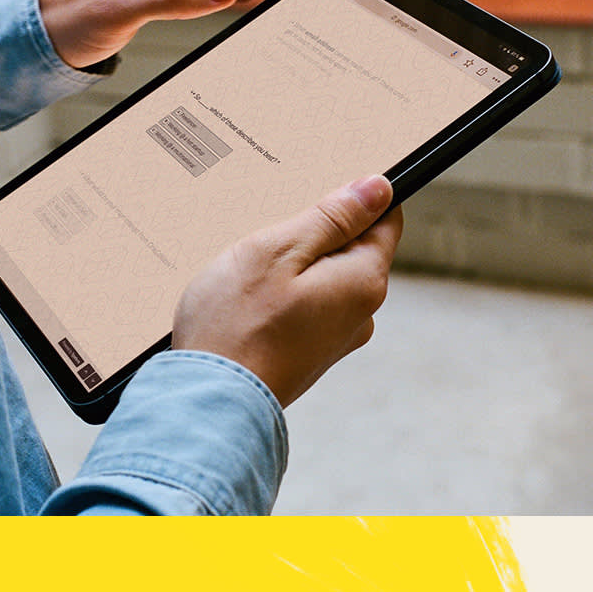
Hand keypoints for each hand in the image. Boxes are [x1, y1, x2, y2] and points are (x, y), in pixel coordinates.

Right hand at [172, 175, 403, 407]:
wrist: (207, 403)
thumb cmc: (235, 325)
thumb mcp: (278, 250)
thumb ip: (333, 217)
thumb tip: (379, 188)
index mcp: (364, 281)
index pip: (385, 219)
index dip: (353, 199)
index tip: (313, 196)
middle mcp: (361, 313)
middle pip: (352, 249)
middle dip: (314, 235)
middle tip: (267, 240)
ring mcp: (337, 338)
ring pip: (325, 278)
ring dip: (293, 267)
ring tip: (251, 275)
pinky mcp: (311, 355)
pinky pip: (307, 307)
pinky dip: (283, 296)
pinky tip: (249, 302)